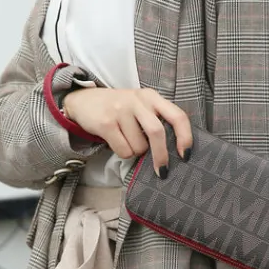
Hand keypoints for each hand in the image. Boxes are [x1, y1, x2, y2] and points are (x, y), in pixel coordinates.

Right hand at [63, 87, 192, 176]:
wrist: (83, 101)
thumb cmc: (119, 109)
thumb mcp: (140, 106)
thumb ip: (157, 120)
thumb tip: (174, 151)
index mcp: (151, 97)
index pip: (177, 116)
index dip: (185, 137)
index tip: (186, 155)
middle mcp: (138, 100)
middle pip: (157, 132)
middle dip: (161, 156)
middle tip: (161, 171)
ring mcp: (120, 110)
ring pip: (139, 147)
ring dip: (135, 152)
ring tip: (126, 140)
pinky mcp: (106, 122)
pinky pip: (123, 150)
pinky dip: (122, 153)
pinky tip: (115, 141)